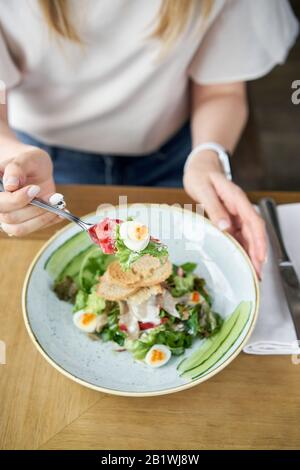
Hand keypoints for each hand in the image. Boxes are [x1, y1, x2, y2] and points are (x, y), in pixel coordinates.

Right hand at [0, 144, 60, 235]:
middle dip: (34, 209)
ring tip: (57, 207)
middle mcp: (0, 206)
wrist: (36, 169)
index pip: (0, 203)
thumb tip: (10, 185)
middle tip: (53, 197)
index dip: (17, 199)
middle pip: (9, 218)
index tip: (36, 189)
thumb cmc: (29, 162)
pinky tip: (61, 212)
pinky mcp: (23, 223)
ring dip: (41, 219)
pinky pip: (33, 229)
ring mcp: (9, 217)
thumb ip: (16, 168)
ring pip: (20, 229)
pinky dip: (49, 222)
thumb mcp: (26, 159)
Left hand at [183, 151, 266, 278]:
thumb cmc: (201, 175)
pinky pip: (238, 235)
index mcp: (237, 199)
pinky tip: (241, 261)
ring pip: (247, 236)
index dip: (259, 241)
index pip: (254, 222)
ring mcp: (236, 214)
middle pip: (253, 233)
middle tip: (257, 273)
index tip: (260, 256)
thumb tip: (225, 227)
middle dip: (257, 253)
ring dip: (250, 254)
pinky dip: (241, 249)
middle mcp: (240, 208)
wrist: (199, 167)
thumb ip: (214, 208)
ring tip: (251, 273)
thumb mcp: (204, 190)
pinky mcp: (230, 218)